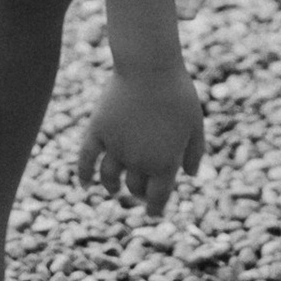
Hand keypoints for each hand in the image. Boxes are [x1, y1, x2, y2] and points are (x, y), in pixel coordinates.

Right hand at [74, 63, 204, 214]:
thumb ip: (194, 152)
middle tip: (139, 192)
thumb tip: (190, 175)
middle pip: (134, 188)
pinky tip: (85, 185)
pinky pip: (86, 161)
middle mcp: (138, 161)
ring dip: (113, 187)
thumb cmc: (178, 93)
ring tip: (114, 189)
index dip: (156, 209)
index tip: (154, 212)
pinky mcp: (98, 132)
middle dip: (138, 194)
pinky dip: (84, 176)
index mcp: (165, 163)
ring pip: (110, 179)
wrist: (149, 67)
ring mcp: (116, 148)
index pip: (158, 198)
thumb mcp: (195, 123)